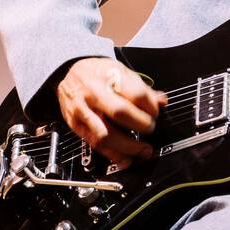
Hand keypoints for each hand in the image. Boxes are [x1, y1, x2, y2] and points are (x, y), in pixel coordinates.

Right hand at [56, 57, 167, 171]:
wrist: (68, 72)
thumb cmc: (98, 72)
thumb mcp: (121, 70)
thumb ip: (141, 88)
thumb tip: (161, 102)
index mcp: (109, 76)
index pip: (136, 94)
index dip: (151, 107)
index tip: (156, 113)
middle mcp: (94, 93)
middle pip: (121, 113)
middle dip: (141, 126)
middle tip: (150, 129)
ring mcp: (83, 110)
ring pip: (106, 134)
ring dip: (129, 147)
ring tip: (144, 150)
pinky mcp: (76, 125)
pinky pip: (95, 144)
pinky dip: (113, 155)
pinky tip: (126, 158)